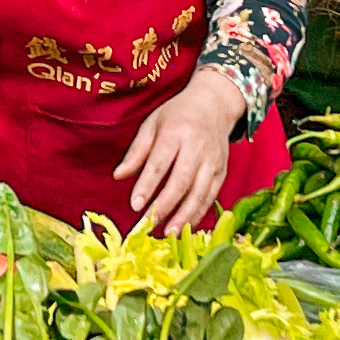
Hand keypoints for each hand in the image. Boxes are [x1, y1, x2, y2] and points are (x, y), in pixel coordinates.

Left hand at [115, 69, 250, 234]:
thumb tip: (118, 176)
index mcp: (175, 133)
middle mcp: (196, 148)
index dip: (147, 185)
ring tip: (168, 233)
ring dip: (184, 215)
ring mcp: (212, 161)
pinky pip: (211, 196)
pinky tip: (186, 226)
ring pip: (199, 192)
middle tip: (149, 224)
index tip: (134, 205)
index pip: (159, 163)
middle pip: (181, 181)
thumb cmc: (177, 115)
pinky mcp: (221, 171)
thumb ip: (136, 152)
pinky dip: (199, 213)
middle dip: (165, 205)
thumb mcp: (152, 125)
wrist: (214, 105)